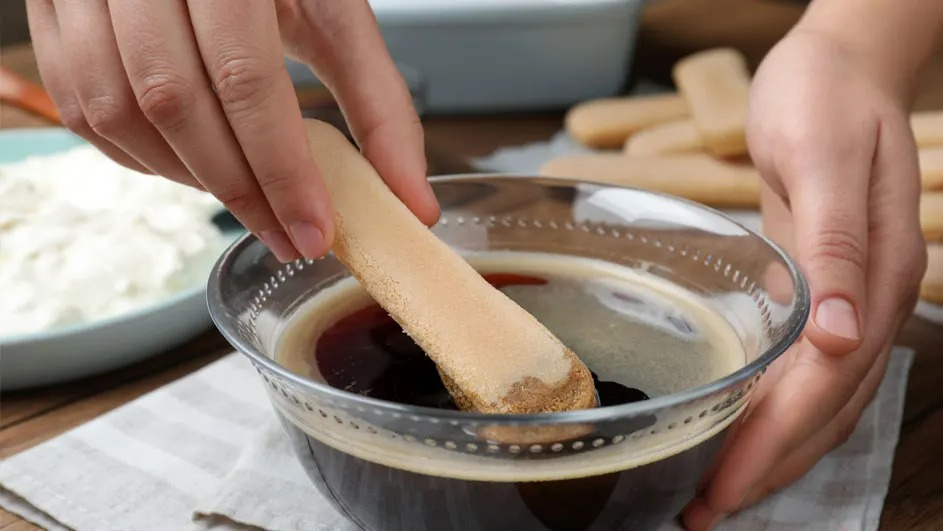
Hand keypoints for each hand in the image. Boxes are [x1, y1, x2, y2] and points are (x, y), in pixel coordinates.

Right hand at [26, 0, 439, 260]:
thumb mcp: (335, 13)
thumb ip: (378, 102)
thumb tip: (413, 199)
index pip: (244, 78)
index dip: (280, 169)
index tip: (314, 231)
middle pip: (176, 102)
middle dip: (239, 189)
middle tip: (288, 237)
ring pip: (117, 109)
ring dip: (186, 177)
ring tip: (246, 202)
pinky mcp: (51, 11)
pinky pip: (80, 105)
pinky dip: (138, 156)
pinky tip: (191, 169)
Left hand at [683, 30, 926, 528]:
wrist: (841, 65)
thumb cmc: (824, 99)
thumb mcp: (821, 159)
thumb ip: (838, 248)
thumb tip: (842, 337)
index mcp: (875, 276)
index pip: (823, 385)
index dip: (775, 443)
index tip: (726, 489)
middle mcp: (871, 299)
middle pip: (826, 408)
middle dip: (768, 466)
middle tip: (707, 512)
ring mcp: (852, 297)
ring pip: (821, 397)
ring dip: (774, 449)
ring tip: (720, 490)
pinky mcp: (824, 286)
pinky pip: (807, 367)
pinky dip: (778, 407)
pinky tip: (746, 424)